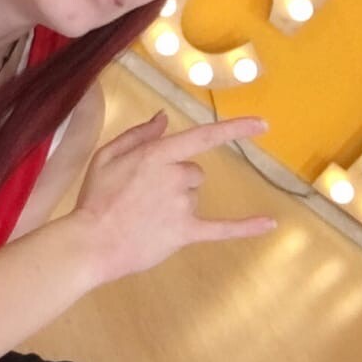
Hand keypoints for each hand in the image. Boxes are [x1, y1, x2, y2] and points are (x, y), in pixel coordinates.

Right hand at [66, 111, 275, 283]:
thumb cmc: (95, 198)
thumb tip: (163, 118)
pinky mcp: (185, 232)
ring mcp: (183, 206)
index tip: (261, 124)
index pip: (202, 136)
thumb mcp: (106, 156)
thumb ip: (138, 135)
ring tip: (147, 215)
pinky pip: (221, 228)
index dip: (233, 129)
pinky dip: (246, 227)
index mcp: (157, 155)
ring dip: (178, 201)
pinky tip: (270, 224)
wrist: (92, 243)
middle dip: (175, 179)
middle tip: (145, 196)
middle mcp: (175, 177)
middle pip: (193, 172)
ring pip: (194, 196)